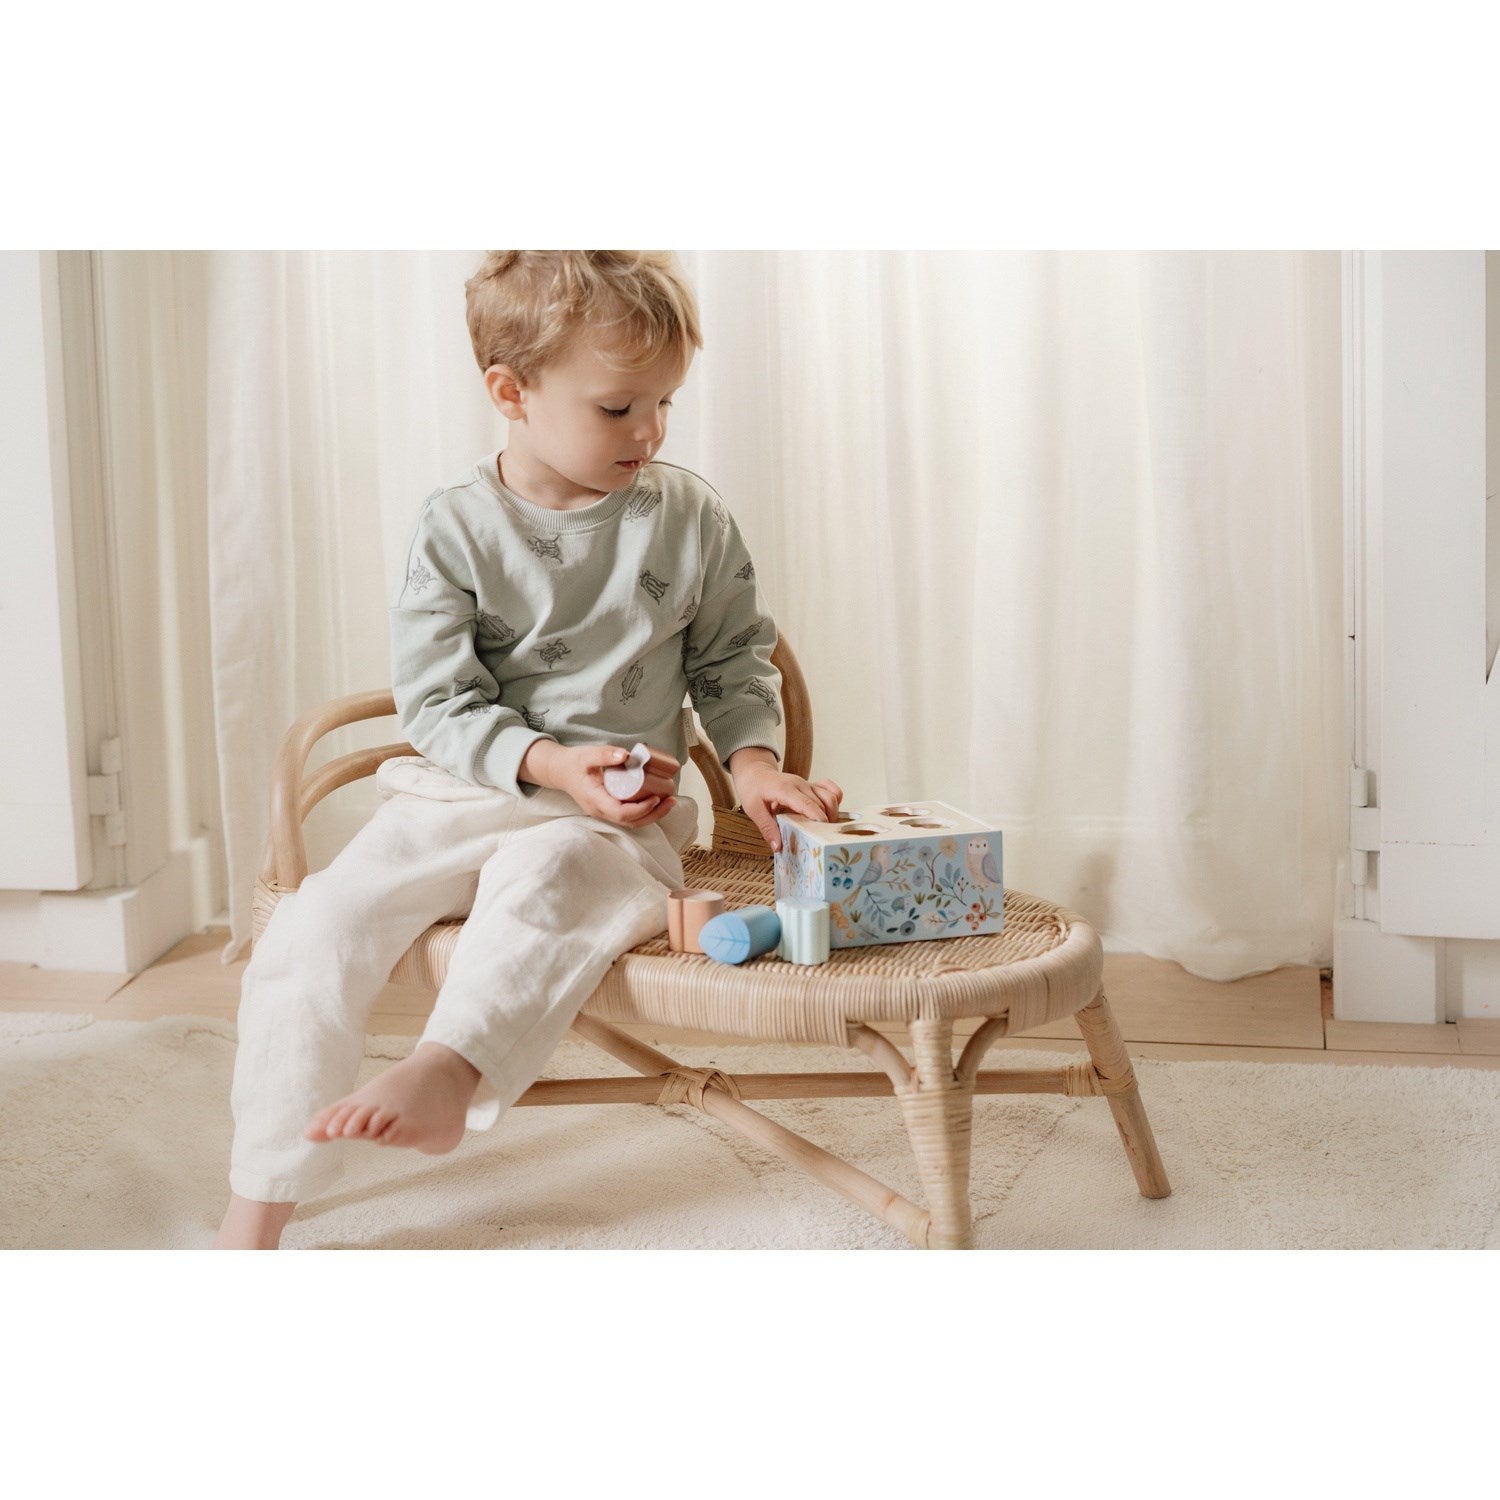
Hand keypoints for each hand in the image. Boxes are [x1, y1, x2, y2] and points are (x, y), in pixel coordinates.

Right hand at [546, 743, 681, 829]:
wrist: (560, 771)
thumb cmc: (574, 763)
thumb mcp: (587, 755)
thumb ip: (605, 754)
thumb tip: (626, 755)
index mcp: (595, 800)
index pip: (622, 812)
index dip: (642, 808)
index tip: (656, 797)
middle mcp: (600, 810)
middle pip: (631, 822)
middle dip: (654, 814)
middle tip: (672, 800)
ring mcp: (604, 812)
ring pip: (632, 822)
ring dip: (653, 815)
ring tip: (670, 802)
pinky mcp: (609, 809)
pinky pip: (629, 817)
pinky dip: (645, 812)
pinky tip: (658, 802)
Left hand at [732, 760, 843, 852]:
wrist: (755, 772)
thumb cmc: (753, 790)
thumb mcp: (754, 810)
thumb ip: (767, 828)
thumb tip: (778, 847)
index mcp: (785, 789)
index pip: (806, 803)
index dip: (817, 817)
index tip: (823, 831)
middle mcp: (800, 784)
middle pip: (822, 802)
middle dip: (826, 821)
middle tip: (823, 839)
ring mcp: (807, 784)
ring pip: (830, 795)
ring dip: (833, 812)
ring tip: (826, 829)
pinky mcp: (811, 786)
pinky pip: (830, 789)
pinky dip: (835, 800)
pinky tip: (829, 812)